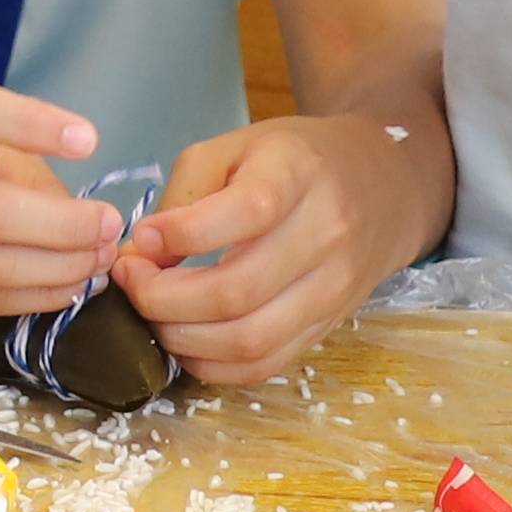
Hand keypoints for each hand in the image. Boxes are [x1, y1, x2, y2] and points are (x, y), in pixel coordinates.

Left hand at [120, 116, 411, 379]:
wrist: (380, 187)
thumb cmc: (294, 162)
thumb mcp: (236, 147)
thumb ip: (186, 194)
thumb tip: (143, 254)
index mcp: (300, 175)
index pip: (246, 213)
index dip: (181, 235)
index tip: (140, 240)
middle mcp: (326, 235)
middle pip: (238, 290)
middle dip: (163, 298)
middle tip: (132, 282)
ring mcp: (332, 289)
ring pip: (250, 339)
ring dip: (182, 337)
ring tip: (153, 311)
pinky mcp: (327, 326)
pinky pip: (265, 365)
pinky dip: (213, 364)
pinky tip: (186, 339)